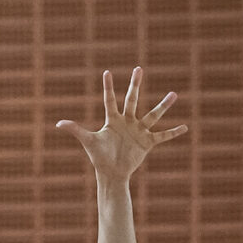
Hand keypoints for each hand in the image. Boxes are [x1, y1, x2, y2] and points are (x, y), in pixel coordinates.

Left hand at [57, 68, 186, 183]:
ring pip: (152, 115)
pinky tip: (185, 127)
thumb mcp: (88, 141)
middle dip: (135, 84)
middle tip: (138, 69)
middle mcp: (127, 122)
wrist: (112, 174)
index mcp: (112, 120)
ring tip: (174, 94)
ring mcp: (138, 131)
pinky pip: (162, 136)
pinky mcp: (147, 142)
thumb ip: (75, 130)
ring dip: (163, 105)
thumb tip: (58, 124)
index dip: (108, 87)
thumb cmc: (99, 157)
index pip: (110, 100)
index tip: (106, 72)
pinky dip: (173, 132)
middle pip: (132, 99)